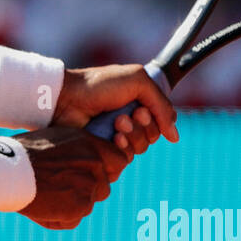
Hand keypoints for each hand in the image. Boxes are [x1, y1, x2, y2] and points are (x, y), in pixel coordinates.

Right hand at [15, 125, 129, 229]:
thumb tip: (88, 161)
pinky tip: (41, 206)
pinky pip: (74, 219)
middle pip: (104, 186)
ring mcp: (89, 185)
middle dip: (87, 191)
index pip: (118, 160)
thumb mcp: (53, 141)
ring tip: (46, 197)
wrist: (7, 171)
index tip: (92, 176)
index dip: (107, 171)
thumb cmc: (21, 154)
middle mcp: (94, 163)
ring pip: (88, 203)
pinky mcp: (80, 206)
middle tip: (61, 190)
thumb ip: (76, 152)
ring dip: (72, 205)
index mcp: (88, 143)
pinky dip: (60, 218)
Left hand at [53, 64, 178, 154]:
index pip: (163, 120)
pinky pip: (126, 158)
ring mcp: (118, 134)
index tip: (141, 109)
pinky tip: (113, 138)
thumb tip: (174, 136)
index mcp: (139, 101)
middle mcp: (131, 118)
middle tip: (124, 116)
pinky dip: (123, 148)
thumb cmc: (99, 85)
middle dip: (143, 126)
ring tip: (116, 124)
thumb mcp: (138, 82)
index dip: (158, 119)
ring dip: (133, 135)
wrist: (67, 99)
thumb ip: (162, 104)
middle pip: (153, 135)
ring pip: (141, 147)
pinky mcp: (106, 149)